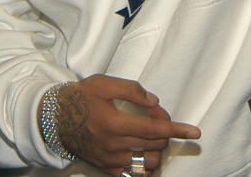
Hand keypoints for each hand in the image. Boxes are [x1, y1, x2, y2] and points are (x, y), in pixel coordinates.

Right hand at [53, 75, 199, 174]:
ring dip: (157, 148)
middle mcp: (115, 146)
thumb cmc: (80, 97)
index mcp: (115, 124)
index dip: (178, 129)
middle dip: (164, 129)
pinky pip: (134, 173)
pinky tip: (142, 150)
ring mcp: (111, 160)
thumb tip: (153, 101)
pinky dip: (144, 163)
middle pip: (155, 144)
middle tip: (155, 113)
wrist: (55, 119)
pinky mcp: (107, 168)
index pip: (155, 129)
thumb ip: (130, 90)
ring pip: (148, 162)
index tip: (195, 132)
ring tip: (150, 132)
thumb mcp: (102, 84)